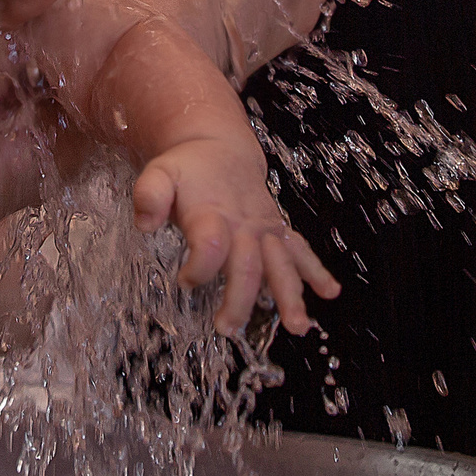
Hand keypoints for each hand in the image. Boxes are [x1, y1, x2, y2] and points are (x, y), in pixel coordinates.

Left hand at [134, 134, 336, 334]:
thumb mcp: (159, 174)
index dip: (199, 267)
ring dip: (290, 295)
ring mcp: (264, 229)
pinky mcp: (278, 232)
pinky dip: (316, 271)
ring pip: (281, 264)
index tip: (185, 281)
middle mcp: (243, 224)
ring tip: (298, 326)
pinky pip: (301, 251)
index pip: (210, 244)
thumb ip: (150, 196)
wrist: (219, 149)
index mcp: (212, 212)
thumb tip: (145, 222)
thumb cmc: (187, 170)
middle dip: (240, 299)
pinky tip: (330, 292)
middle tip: (227, 327)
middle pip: (247, 265)